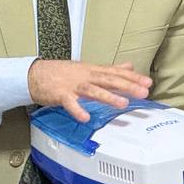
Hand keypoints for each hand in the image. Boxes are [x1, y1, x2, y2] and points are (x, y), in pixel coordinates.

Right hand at [27, 59, 151, 121]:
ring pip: (93, 90)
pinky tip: (86, 117)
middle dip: (126, 86)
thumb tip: (128, 66)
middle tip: (143, 92)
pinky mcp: (60, 95)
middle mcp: (85, 77)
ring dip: (108, 97)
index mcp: (92, 70)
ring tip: (122, 103)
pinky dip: (77, 110)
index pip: (116, 73)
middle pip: (108, 80)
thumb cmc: (61, 73)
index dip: (133, 78)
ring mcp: (73, 86)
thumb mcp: (87, 68)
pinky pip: (70, 103)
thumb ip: (109, 69)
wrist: (35, 74)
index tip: (148, 82)